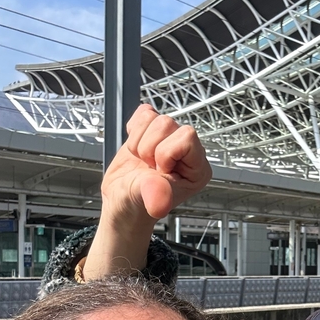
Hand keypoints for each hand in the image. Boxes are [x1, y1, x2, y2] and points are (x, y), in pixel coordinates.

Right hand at [102, 104, 211, 223]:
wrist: (121, 201)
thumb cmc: (139, 204)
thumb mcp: (148, 201)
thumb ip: (156, 195)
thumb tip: (158, 205)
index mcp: (198, 168)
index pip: (187, 137)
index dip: (165, 152)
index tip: (159, 170)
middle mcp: (188, 151)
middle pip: (167, 124)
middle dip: (149, 148)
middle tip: (149, 167)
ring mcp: (170, 139)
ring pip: (153, 118)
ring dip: (139, 141)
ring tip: (142, 161)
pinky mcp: (152, 131)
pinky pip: (143, 113)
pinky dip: (133, 131)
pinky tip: (137, 150)